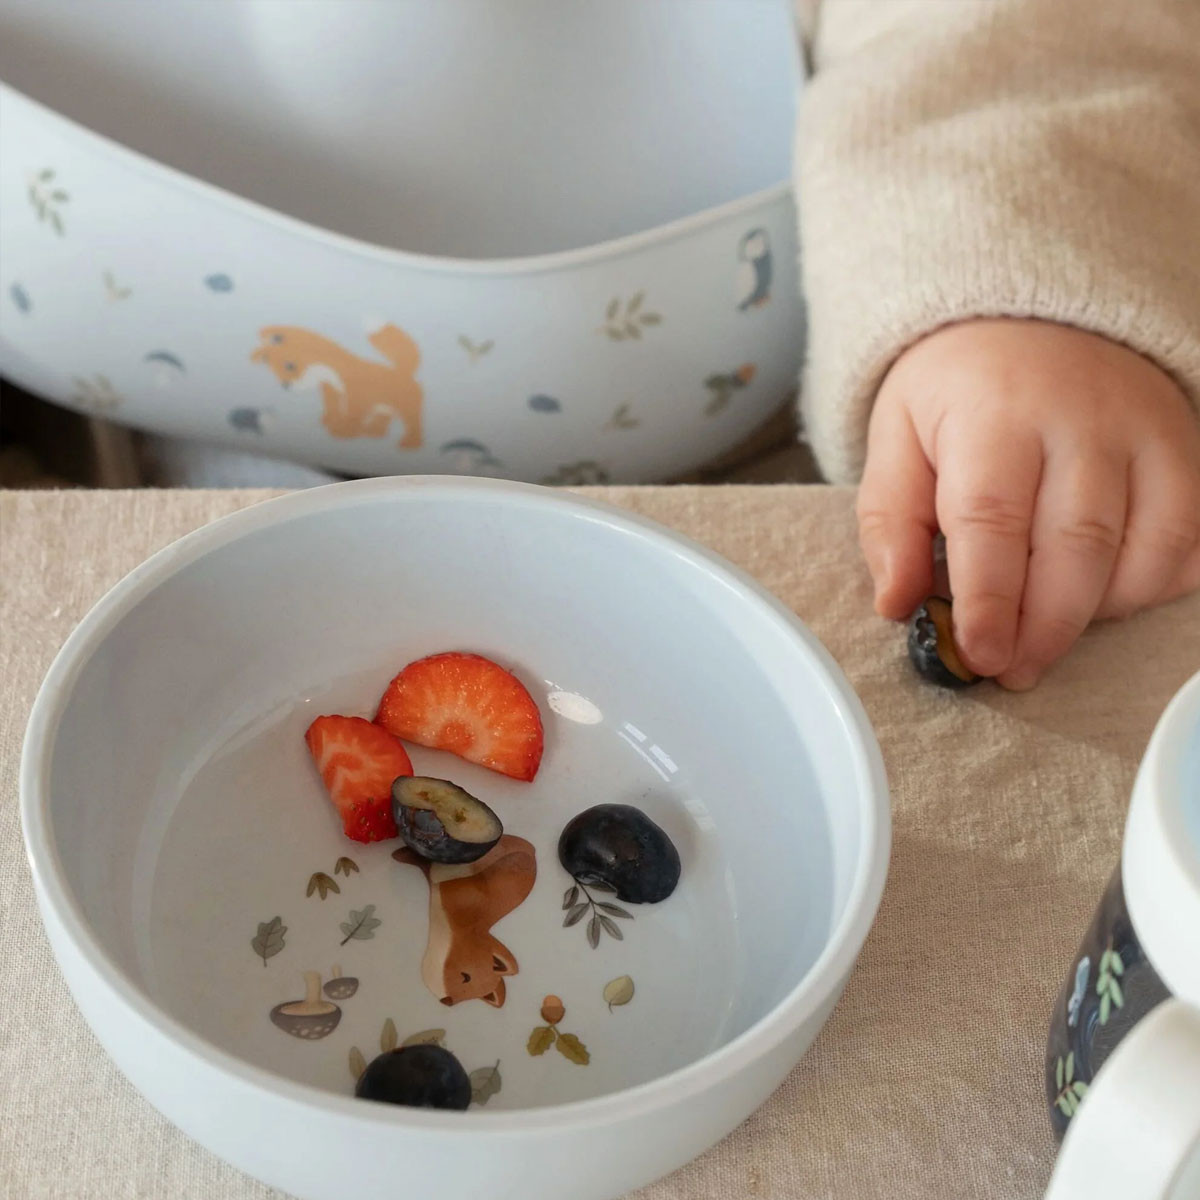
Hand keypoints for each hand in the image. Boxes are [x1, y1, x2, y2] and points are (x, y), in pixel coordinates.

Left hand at [857, 319, 1199, 688]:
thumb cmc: (957, 391)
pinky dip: (1151, 588)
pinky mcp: (1187, 451)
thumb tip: (897, 604)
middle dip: (1044, 626)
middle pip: (1077, 544)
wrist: (1033, 319)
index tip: (979, 655)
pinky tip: (1100, 600)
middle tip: (1011, 670)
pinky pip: (1189, 542)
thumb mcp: (897, 438)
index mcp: (995, 412)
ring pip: (1146, 550)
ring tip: (1045, 637)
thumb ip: (891, 522)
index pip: (994, 519)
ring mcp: (1147, 433)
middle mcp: (1082, 419)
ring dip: (1096, 614)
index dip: (989, 600)